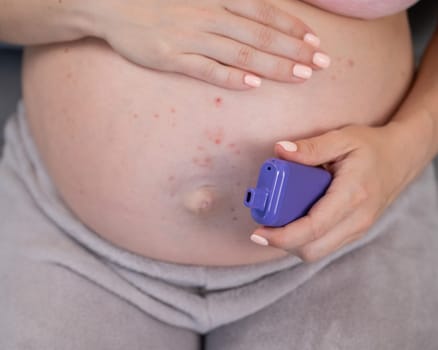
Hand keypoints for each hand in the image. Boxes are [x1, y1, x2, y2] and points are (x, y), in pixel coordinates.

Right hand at [90, 0, 329, 88]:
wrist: (113, 4)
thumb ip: (228, 0)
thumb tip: (256, 12)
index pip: (265, 12)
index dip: (292, 28)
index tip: (315, 43)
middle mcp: (209, 15)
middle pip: (260, 34)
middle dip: (294, 50)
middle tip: (322, 64)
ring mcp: (191, 37)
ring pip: (241, 53)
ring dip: (273, 65)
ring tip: (300, 76)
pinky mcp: (172, 58)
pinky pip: (206, 69)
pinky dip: (231, 76)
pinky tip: (253, 84)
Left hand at [250, 123, 411, 261]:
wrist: (402, 158)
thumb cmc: (371, 148)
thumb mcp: (342, 138)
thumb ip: (310, 147)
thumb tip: (281, 151)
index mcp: (352, 195)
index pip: (313, 227)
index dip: (282, 236)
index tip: (259, 233)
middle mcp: (357, 219)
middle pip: (313, 249)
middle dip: (283, 243)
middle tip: (264, 225)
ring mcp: (358, 229)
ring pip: (318, 251)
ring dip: (292, 243)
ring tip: (276, 222)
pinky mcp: (354, 231)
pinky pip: (325, 245)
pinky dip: (304, 240)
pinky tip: (293, 221)